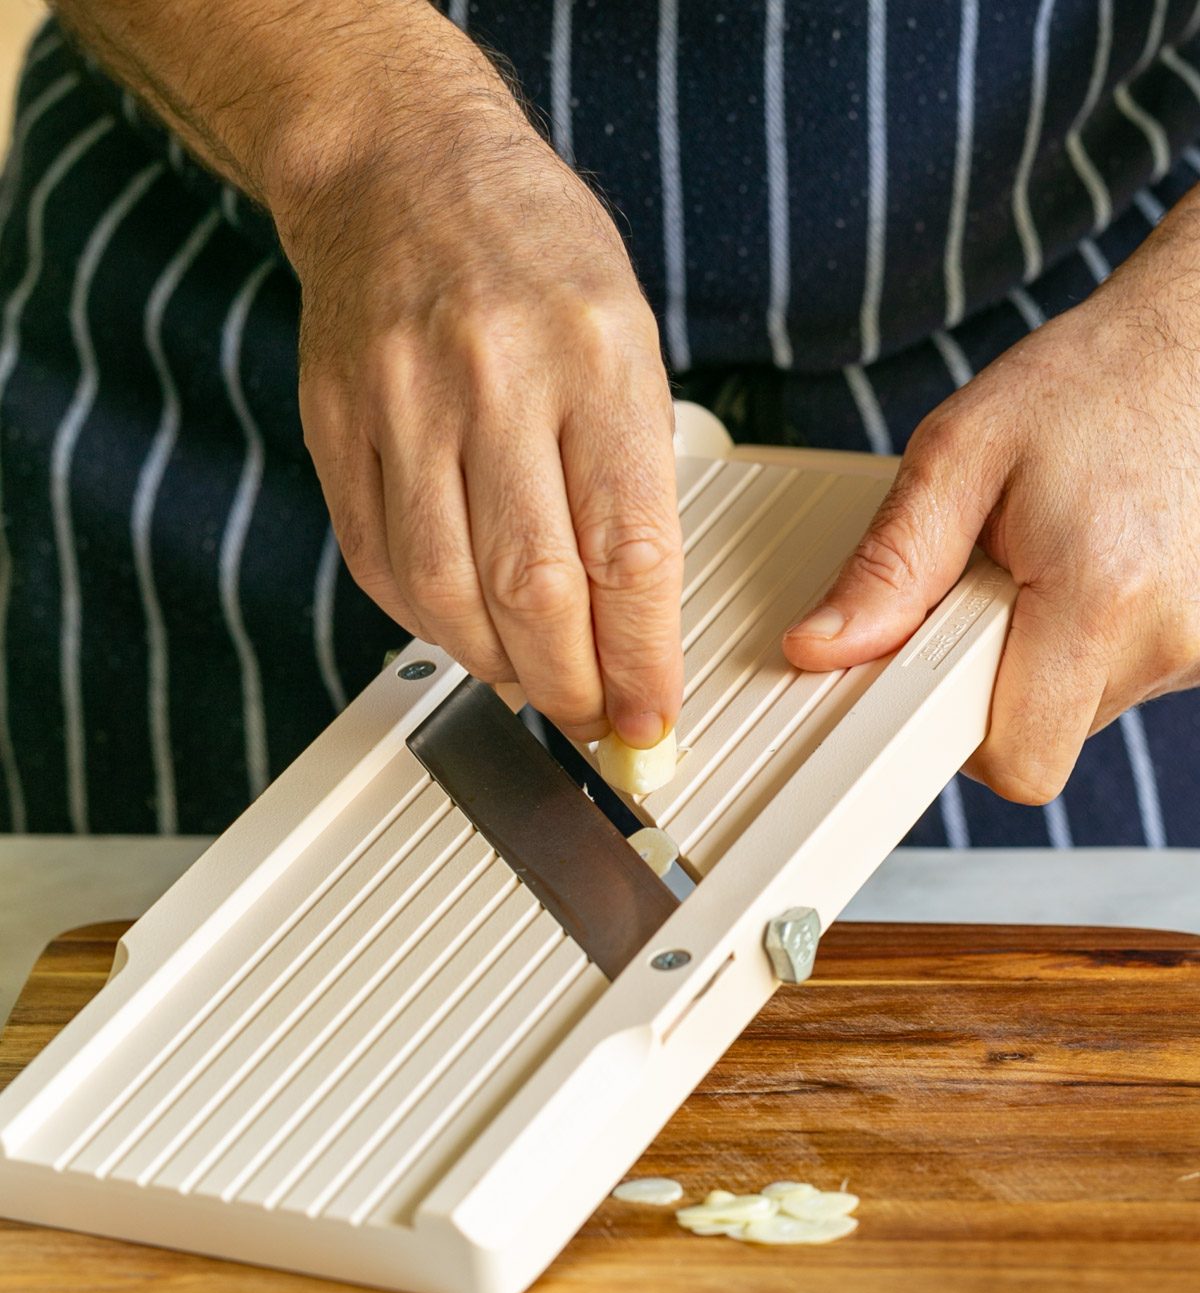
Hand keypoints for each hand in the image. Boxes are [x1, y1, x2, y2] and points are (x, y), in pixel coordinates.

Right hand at [283, 18, 681, 746]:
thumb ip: (631, 476)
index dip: (643, 660)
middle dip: (572, 686)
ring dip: (496, 667)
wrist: (401, 170)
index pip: (630, 552)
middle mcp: (497, 381)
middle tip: (591, 720)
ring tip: (531, 680)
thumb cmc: (532, 254)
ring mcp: (405, 404)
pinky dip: (427, 622)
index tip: (650, 716)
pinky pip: (380, 562)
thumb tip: (633, 621)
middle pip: (535, 590)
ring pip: (447, 593)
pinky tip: (461, 628)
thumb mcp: (628, 340)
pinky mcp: (339, 426)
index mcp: (596, 358)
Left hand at [782, 197, 1199, 803]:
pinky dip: (1086, 642)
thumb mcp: (958, 454)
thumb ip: (889, 566)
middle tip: (992, 585)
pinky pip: (1120, 680)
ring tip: (1048, 563)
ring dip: (1042, 655)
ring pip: (1079, 710)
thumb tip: (821, 648)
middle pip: (1042, 736)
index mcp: (1101, 596)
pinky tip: (1087, 570)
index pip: (1018, 759)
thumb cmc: (1086, 386)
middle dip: (991, 679)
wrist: (1193, 347)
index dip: (952, 732)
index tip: (925, 671)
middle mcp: (1170, 638)